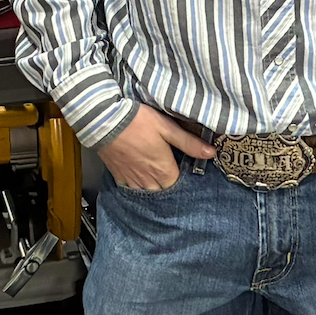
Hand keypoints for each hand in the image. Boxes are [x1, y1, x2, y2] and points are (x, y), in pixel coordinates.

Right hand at [99, 105, 214, 192]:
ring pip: (148, 194)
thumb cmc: (138, 122)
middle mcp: (148, 180)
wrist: (104, 120)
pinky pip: (131, 190)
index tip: (186, 172)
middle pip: (164, 192)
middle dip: (169, 186)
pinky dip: (138, 188)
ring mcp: (132, 180)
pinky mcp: (119, 176)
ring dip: (154, 189)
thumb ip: (189, 143)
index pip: (179, 186)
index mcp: (163, 170)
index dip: (184, 181)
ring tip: (158, 179)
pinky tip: (140, 179)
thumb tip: (211, 153)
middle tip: (173, 176)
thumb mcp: (167, 128)